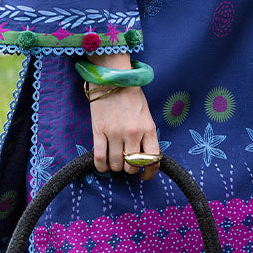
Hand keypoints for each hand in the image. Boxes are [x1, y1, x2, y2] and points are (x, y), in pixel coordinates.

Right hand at [88, 57, 159, 178]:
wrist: (113, 76)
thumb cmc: (131, 94)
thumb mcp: (146, 114)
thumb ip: (146, 135)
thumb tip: (143, 157)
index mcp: (148, 128)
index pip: (153, 159)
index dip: (149, 172)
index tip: (145, 176)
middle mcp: (133, 133)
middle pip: (133, 165)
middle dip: (130, 169)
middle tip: (127, 164)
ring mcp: (115, 133)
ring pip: (116, 165)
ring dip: (116, 167)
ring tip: (115, 161)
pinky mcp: (98, 131)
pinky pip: (100, 158)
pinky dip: (101, 166)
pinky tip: (103, 165)